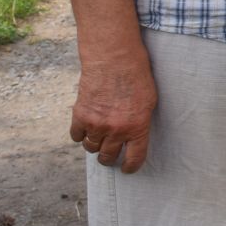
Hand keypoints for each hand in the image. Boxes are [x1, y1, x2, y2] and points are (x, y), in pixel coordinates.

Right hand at [70, 47, 157, 172]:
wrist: (114, 58)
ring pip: (91, 148)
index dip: (130, 167)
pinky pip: (76, 136)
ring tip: (99, 136)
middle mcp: (116, 130)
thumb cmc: (136, 75)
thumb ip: (140, 122)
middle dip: (109, 158)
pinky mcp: (80, 115)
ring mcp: (97, 124)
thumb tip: (134, 137)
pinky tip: (86, 127)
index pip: (134, 159)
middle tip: (110, 153)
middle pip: (108, 157)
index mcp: (137, 127)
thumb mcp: (149, 100)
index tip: (126, 168)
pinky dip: (80, 134)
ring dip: (95, 144)